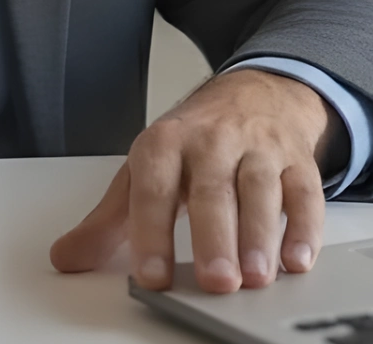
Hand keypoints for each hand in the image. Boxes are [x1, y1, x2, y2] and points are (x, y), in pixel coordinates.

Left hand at [49, 69, 346, 293]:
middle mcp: (213, 141)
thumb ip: (109, 219)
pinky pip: (305, 191)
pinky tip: (298, 259)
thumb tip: (67, 257)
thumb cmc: (196, 141)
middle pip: (213, 189)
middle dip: (215, 237)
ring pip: (262, 189)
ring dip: (261, 235)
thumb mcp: (146, 169)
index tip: (151, 276)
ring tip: (257, 277)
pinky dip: (305, 227)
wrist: (257, 92)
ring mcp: (259, 148)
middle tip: (216, 280)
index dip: (152, 232)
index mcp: (166, 143)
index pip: (154, 188)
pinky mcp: (298, 159)